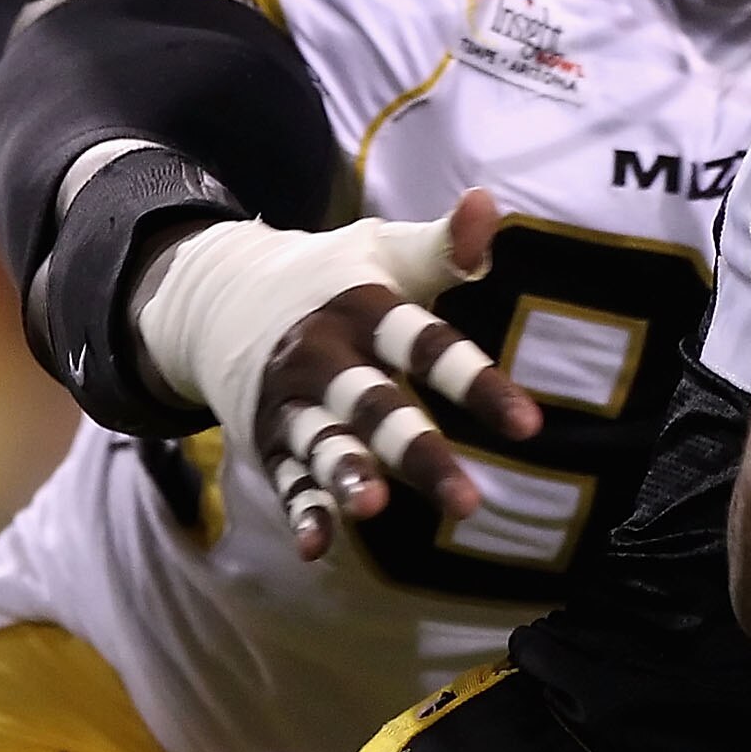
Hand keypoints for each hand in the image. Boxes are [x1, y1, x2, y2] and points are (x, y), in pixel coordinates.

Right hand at [132, 188, 541, 558]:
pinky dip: (301, 513)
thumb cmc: (335, 276)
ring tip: (372, 509)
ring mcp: (291, 403)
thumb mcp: (388, 249)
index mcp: (362, 310)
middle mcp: (322, 357)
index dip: (477, 384)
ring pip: (322, 444)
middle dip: (416, 451)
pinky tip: (319, 549)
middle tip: (468, 502)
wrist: (221, 294)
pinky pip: (286, 479)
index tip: (529, 427)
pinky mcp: (269, 439)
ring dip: (345, 477)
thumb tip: (489, 202)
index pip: (427, 346)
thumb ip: (445, 244)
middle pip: (374, 407)